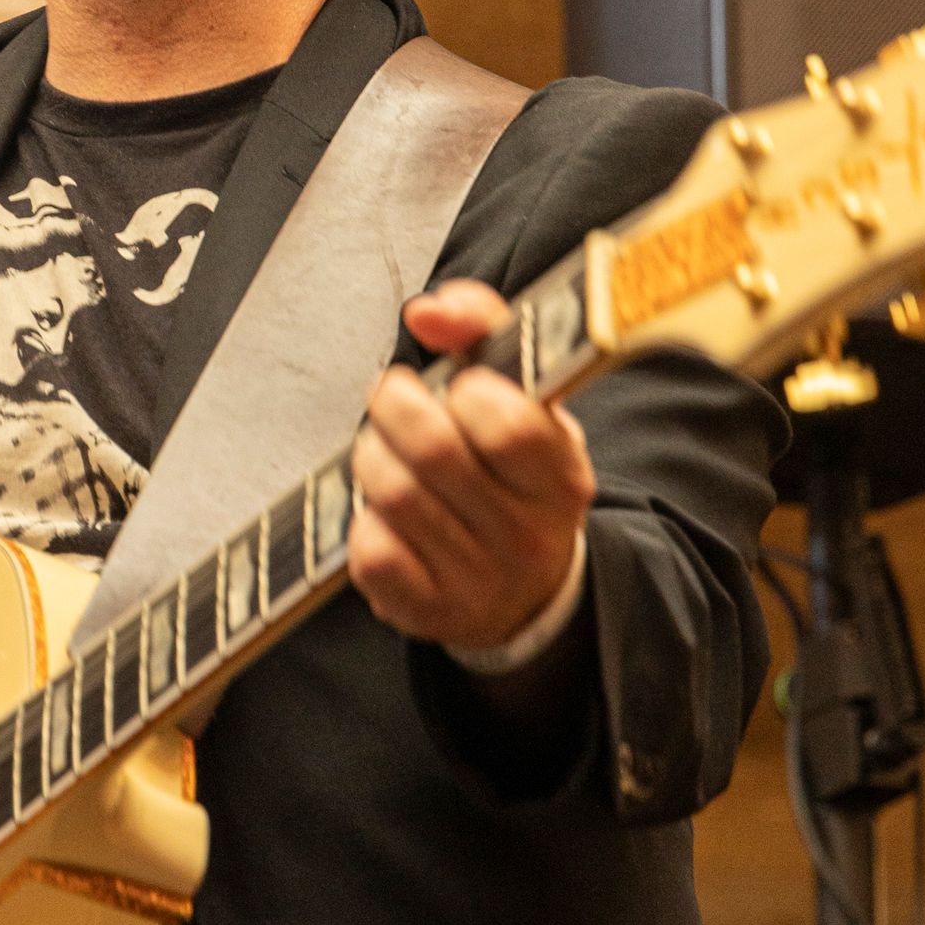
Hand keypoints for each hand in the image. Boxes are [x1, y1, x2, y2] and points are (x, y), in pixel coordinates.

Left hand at [350, 278, 594, 653]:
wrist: (527, 591)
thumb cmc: (515, 475)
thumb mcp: (524, 399)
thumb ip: (483, 329)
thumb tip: (425, 311)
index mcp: (562, 477)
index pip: (510, 426)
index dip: (468, 391)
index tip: (459, 384)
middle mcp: (529, 536)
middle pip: (433, 451)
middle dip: (394, 407)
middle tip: (392, 398)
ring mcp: (479, 581)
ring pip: (392, 494)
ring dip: (371, 456)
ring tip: (383, 449)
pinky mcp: (429, 612)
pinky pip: (371, 552)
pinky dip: (363, 519)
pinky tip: (383, 513)